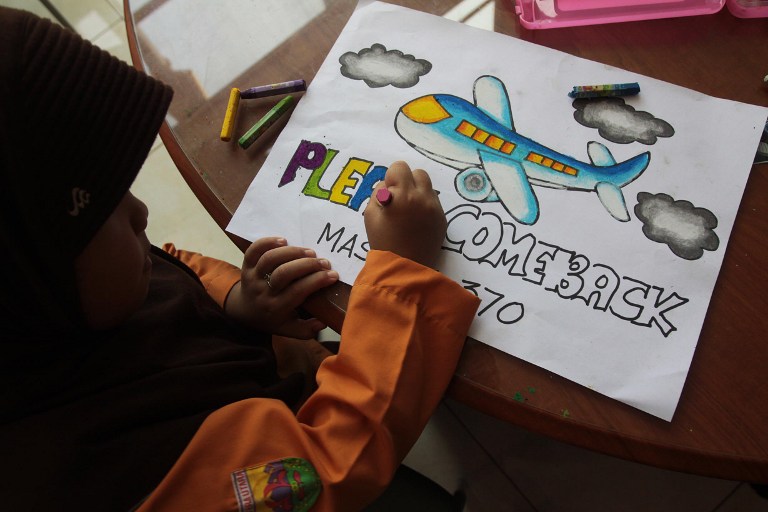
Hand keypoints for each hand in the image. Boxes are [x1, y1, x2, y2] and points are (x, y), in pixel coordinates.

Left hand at [224, 237, 338, 337]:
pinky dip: (267, 242)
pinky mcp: (246, 265)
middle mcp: (262, 292)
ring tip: (309, 251)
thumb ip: (307, 330)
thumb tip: (324, 322)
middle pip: (284, 273)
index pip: (298, 291)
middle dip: (307, 265)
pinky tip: (284, 240)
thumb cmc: (272, 318)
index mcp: (275, 308)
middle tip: (324, 262)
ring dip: (291, 252)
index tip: (333, 275)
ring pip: (269, 259)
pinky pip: (253, 250)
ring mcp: (252, 277)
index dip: (317, 281)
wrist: (245, 312)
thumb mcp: (289, 329)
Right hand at [363, 161, 445, 268]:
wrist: (404, 268)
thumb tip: (389, 186)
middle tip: (399, 200)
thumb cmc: (382, 242)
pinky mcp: (443, 219)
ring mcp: (435, 208)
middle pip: (418, 173)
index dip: (391, 178)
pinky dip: (425, 205)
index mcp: (403, 195)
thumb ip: (379, 193)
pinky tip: (417, 221)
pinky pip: (434, 202)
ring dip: (418, 191)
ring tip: (409, 209)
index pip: (400, 167)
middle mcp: (423, 198)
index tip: (389, 194)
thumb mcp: (370, 214)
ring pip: (428, 186)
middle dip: (407, 182)